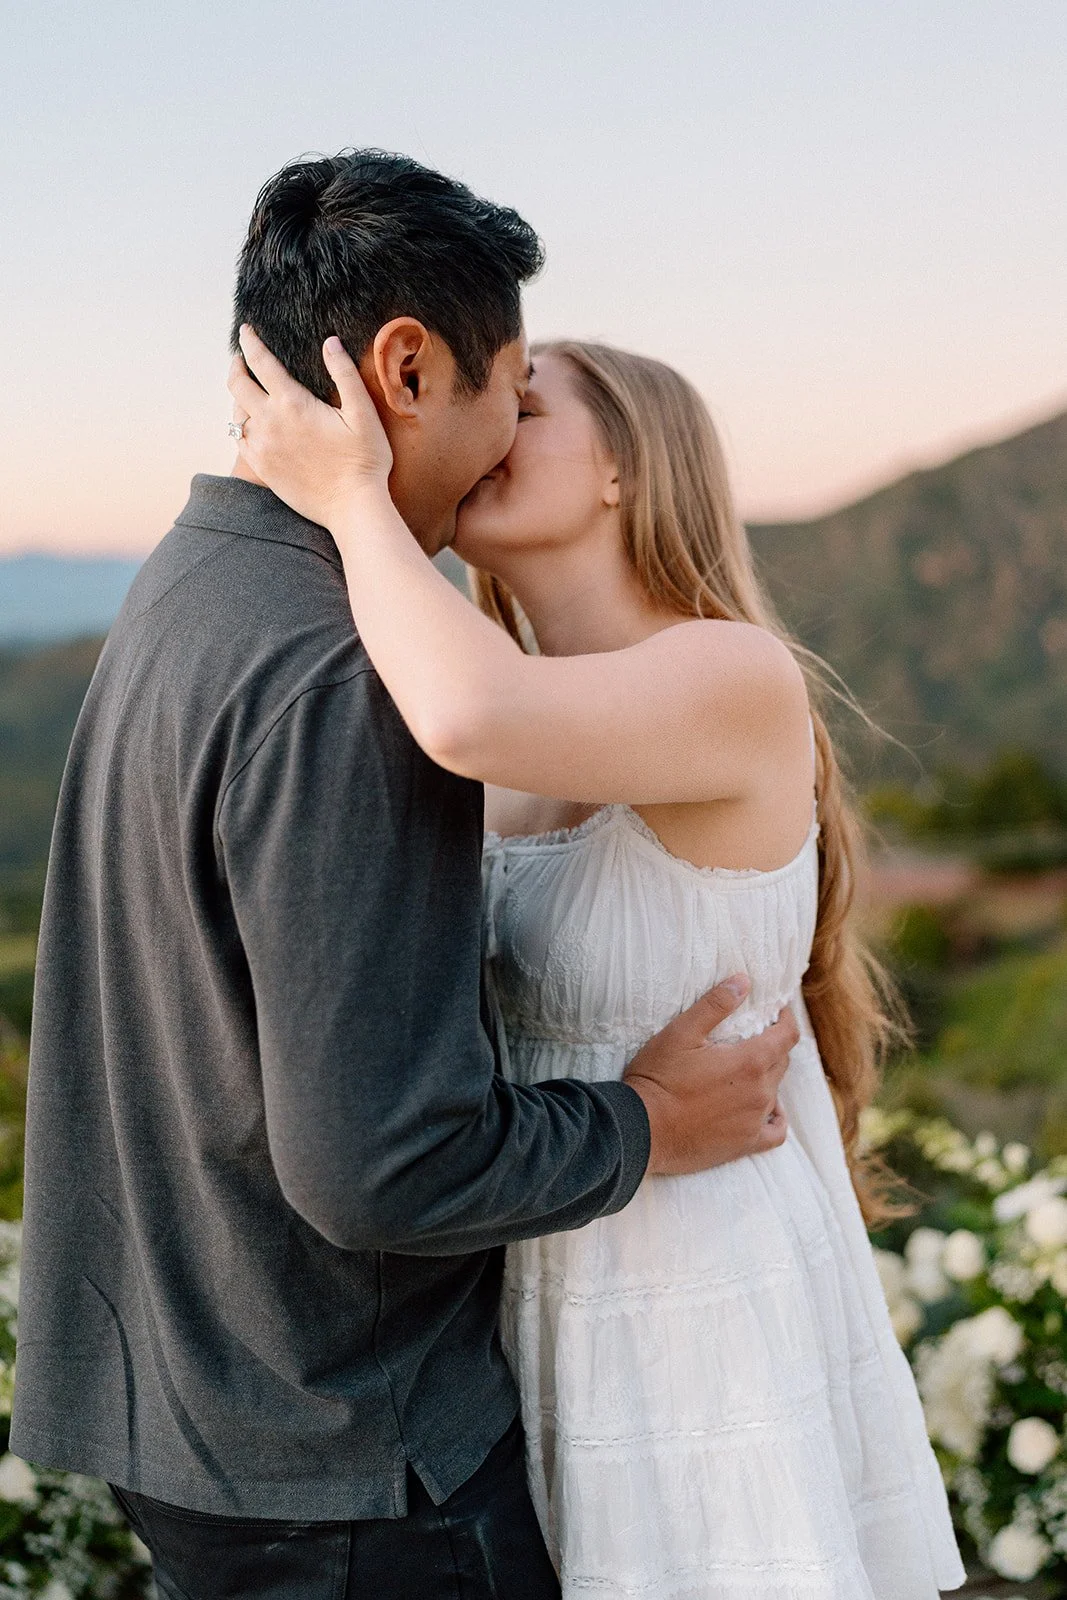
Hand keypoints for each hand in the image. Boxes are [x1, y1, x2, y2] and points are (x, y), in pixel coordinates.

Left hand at [228, 327, 393, 528]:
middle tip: (240, 358)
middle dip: (237, 366)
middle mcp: (269, 423)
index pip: (261, 362)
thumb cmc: (364, 460)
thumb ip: (344, 374)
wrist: (352, 507)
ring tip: (247, 391)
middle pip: (237, 385)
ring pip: (236, 413)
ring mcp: (261, 447)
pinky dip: (240, 426)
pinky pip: (239, 440)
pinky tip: (249, 424)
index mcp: (293, 403)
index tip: (245, 331)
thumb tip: (331, 343)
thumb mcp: (363, 413)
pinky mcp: (262, 468)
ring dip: (239, 397)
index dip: (250, 342)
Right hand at [623, 976, 798, 1175]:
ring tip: (747, 1070)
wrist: (642, 1130)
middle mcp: (760, 1092)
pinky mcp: (745, 1144)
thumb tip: (744, 981)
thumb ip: (714, 1005)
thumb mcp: (681, 1033)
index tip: (778, 1011)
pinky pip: (776, 1131)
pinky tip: (766, 1110)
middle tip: (753, 1037)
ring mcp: (754, 1120)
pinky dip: (776, 1118)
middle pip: (781, 1062)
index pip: (787, 1036)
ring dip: (767, 1077)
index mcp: (749, 1062)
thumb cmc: (658, 1078)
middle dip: (773, 1045)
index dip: (787, 1019)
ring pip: (776, 1091)